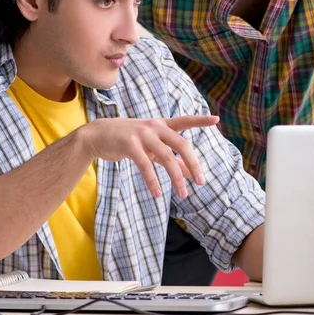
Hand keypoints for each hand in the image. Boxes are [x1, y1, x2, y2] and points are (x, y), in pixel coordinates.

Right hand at [80, 115, 219, 198]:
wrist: (97, 135)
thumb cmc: (128, 141)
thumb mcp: (151, 147)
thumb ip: (171, 157)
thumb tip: (190, 171)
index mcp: (161, 125)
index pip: (184, 121)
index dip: (200, 120)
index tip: (216, 119)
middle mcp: (154, 126)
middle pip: (181, 144)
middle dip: (193, 164)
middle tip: (201, 182)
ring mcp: (142, 134)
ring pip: (166, 157)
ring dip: (176, 177)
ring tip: (183, 194)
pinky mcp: (129, 144)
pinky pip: (145, 165)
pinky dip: (153, 181)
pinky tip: (157, 194)